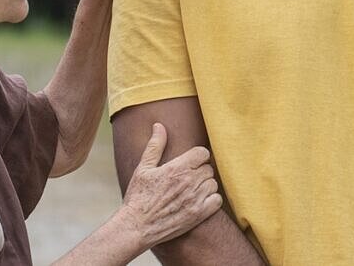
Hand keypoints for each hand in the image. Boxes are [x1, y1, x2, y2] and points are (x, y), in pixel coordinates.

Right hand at [113, 123, 222, 248]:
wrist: (136, 227)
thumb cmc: (138, 197)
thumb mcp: (143, 168)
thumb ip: (155, 146)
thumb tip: (159, 126)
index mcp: (176, 168)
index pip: (202, 153)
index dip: (197, 156)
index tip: (191, 162)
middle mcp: (188, 182)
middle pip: (208, 168)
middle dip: (200, 171)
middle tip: (189, 178)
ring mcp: (195, 199)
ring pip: (213, 183)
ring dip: (206, 185)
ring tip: (193, 190)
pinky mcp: (198, 215)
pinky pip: (217, 200)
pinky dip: (211, 200)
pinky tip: (200, 201)